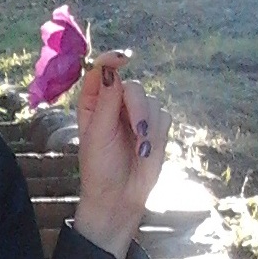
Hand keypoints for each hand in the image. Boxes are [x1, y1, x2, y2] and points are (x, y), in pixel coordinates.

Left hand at [73, 52, 170, 258]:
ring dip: (149, 124)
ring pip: (151, 100)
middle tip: (139, 131)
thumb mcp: (98, 134)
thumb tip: (110, 69)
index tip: (123, 60)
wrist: (120, 198)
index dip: (111, 61)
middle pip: (133, 86)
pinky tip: (147, 150)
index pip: (102, 71)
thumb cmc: (100, 168)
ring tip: (140, 149)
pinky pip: (164, 115)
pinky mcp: (155, 127)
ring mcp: (136, 115)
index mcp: (93, 102)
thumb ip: (106, 100)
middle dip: (137, 107)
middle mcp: (115, 104)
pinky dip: (158, 132)